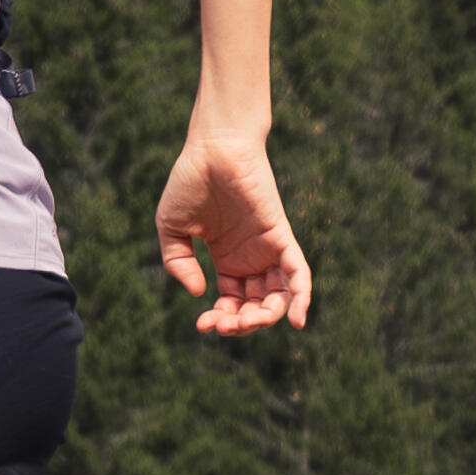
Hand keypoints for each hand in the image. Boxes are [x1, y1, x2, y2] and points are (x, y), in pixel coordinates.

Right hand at [153, 124, 313, 336]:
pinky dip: (302, 297)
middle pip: (255, 305)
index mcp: (227, 258)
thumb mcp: (172, 229)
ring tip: (246, 322)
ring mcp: (268, 248)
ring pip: (278, 296)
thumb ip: (178, 263)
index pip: (231, 302)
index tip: (202, 326)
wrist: (212, 148)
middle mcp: (252, 257)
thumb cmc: (191, 181)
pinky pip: (299, 273)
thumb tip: (198, 294)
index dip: (220, 319)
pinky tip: (297, 320)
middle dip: (242, 324)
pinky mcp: (281, 235)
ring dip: (265, 317)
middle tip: (224, 326)